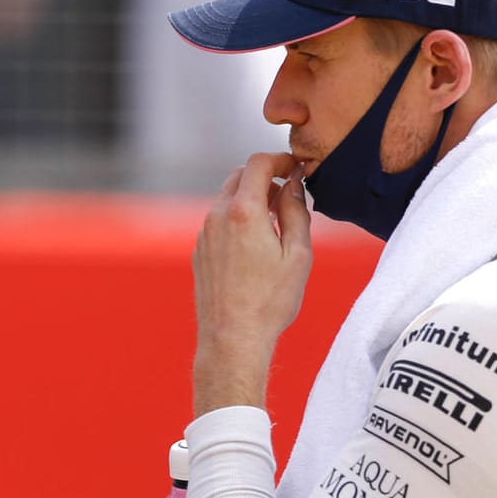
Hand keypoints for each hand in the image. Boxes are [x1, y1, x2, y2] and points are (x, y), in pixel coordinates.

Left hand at [192, 152, 313, 415]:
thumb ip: (297, 211)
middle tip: (288, 196)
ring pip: (227, 200)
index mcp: (244, 212)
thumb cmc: (270, 301)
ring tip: (275, 225)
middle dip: (264, 177)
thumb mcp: (297, 255)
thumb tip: (292, 184)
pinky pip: (219, 222)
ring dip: (251, 200)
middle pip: (239, 176)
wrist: (232, 338)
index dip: (279, 159)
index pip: (257, 163)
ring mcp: (204, 235)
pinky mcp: (199, 252)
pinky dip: (237, 220)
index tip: (295, 168)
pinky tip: (255, 246)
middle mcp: (218, 217)